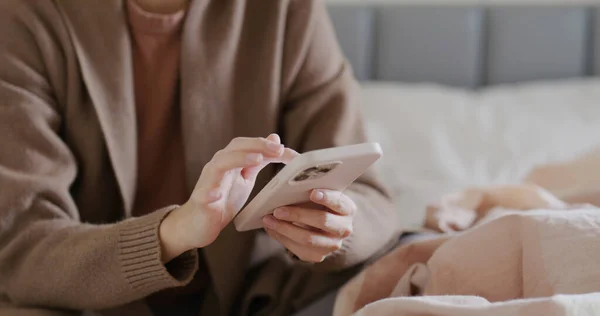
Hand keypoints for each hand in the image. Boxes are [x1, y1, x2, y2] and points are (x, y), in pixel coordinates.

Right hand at [159, 134, 297, 262]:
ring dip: (238, 159)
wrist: (200, 223)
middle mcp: (218, 165)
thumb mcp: (245, 178)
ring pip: (219, 165)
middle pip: (235, 148)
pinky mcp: (200, 200)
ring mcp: (208, 182)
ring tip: (257, 160)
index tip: (287, 151)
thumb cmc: (223, 198)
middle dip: (257, 145)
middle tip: (277, 149)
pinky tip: (217, 194)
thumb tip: (275, 139)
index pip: (248, 145)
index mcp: (230, 160)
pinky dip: (211, 191)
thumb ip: (259, 160)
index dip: (266, 144)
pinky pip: (204, 193)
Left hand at [263, 189, 355, 262]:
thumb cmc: (319, 204)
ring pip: (308, 239)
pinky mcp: (319, 256)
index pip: (339, 203)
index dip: (327, 198)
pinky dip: (282, 238)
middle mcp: (344, 229)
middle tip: (278, 210)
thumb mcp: (320, 195)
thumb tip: (286, 190)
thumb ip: (310, 191)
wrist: (324, 226)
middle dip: (298, 215)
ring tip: (269, 220)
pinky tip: (272, 228)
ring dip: (285, 229)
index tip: (312, 192)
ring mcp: (332, 245)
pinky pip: (299, 249)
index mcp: (347, 209)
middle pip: (322, 221)